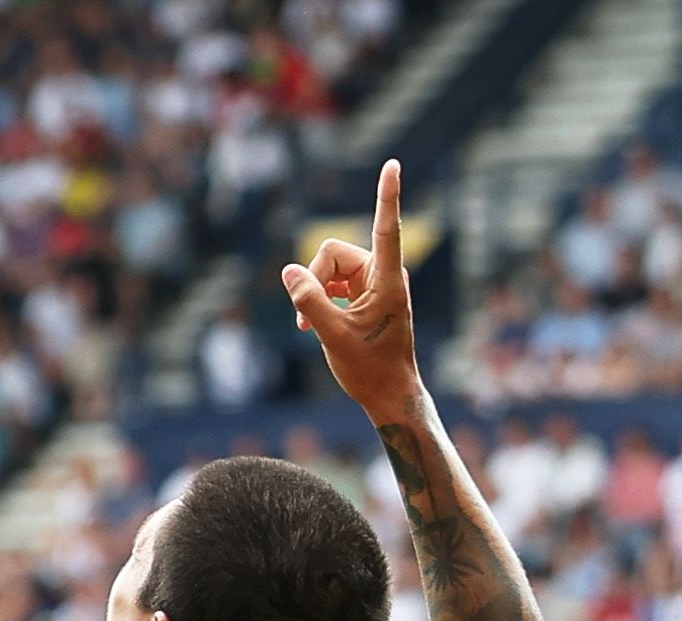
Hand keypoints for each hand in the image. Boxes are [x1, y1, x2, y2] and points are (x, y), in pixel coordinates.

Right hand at [281, 159, 427, 426]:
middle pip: (334, 253)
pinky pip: (334, 282)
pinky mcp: (366, 295)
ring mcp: (375, 284)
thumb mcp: (332, 336)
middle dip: (314, 280)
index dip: (387, 196)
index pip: (386, 229)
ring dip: (314, 293)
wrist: (389, 394)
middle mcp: (383, 275)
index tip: (393, 165)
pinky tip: (313, 326)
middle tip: (304, 318)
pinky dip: (320, 299)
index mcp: (387, 281)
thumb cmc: (369, 369)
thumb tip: (288, 270)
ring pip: (330, 269)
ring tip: (308, 327)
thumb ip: (309, 300)